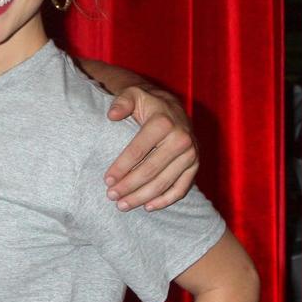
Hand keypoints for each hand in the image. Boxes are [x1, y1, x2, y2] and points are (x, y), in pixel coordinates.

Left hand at [104, 86, 197, 210]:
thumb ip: (121, 102)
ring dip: (142, 197)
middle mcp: (180, 139)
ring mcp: (190, 154)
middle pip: (149, 171)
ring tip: (123, 205)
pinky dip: (165, 201)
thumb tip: (111, 116)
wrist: (171, 106)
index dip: (121, 168)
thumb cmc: (146, 103)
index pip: (137, 151)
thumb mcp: (132, 95)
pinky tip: (148, 206)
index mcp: (163, 122)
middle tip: (111, 196)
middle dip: (128, 187)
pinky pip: (181, 189)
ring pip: (163, 183)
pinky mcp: (195, 166)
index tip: (106, 180)